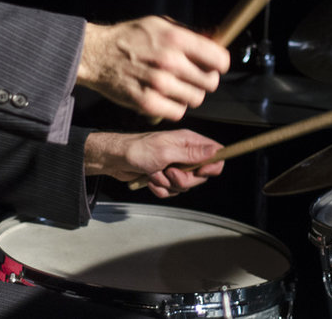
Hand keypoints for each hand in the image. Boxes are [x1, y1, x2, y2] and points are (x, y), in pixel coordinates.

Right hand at [76, 16, 229, 120]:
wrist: (96, 54)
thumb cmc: (130, 38)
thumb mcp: (160, 24)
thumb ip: (189, 34)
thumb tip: (215, 42)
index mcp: (176, 38)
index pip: (219, 59)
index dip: (219, 64)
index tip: (214, 66)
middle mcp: (170, 61)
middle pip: (210, 82)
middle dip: (205, 80)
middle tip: (192, 77)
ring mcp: (159, 84)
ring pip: (196, 99)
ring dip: (189, 94)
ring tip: (176, 86)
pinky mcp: (148, 103)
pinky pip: (178, 112)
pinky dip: (174, 107)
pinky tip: (166, 96)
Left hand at [84, 129, 224, 197]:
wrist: (115, 159)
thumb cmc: (138, 150)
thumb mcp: (167, 152)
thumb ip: (192, 154)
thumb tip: (215, 150)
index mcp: (188, 141)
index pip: (215, 153)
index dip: (213, 166)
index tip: (202, 172)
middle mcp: (184, 153)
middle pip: (200, 175)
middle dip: (184, 179)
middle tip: (169, 173)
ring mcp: (175, 166)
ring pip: (185, 185)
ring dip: (167, 184)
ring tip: (154, 173)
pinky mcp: (165, 177)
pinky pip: (171, 191)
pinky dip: (159, 188)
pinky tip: (149, 179)